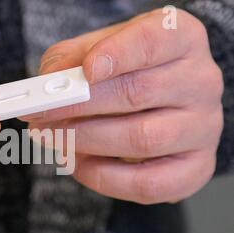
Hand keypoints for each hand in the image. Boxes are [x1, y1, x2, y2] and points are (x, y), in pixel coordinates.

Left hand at [22, 9, 223, 203]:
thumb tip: (46, 84)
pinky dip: (103, 178)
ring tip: (53, 139)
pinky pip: (147, 184)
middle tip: (40, 115)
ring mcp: (202, 128)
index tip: (85, 72)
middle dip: (78, 107)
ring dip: (85, 142)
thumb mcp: (95, 50)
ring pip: (141, 140)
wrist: (162, 101)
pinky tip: (78, 163)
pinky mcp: (194, 168)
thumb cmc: (125, 72)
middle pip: (137, 94)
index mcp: (180, 39)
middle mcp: (199, 82)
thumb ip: (69, 61)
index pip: (154, 41)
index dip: (118, 55)